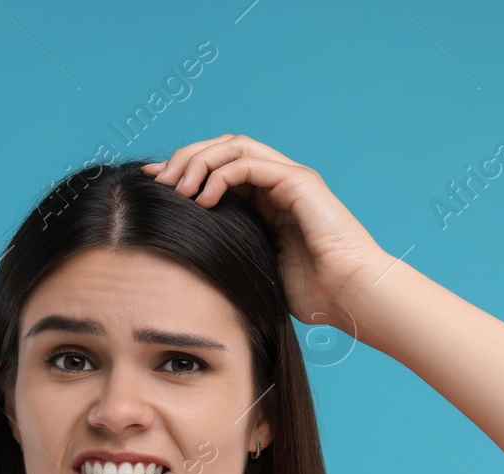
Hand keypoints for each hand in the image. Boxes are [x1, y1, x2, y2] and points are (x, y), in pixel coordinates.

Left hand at [143, 134, 387, 333]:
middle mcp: (278, 182)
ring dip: (198, 160)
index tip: (153, 186)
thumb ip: (230, 252)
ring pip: (234, 146)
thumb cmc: (312, 295)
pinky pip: (250, 163)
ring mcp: (290, 178)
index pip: (218, 168)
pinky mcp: (299, 182)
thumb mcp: (255, 270)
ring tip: (177, 188)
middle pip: (222, 147)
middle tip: (158, 181)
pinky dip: (221, 174)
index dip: (184, 171)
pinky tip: (204, 199)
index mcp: (267, 201)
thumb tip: (186, 259)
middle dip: (185, 158)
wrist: (351, 297)